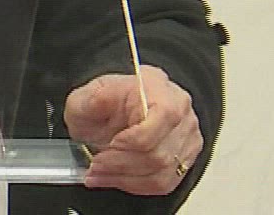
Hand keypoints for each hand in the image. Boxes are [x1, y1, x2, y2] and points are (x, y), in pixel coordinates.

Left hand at [63, 64, 202, 194]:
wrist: (109, 114)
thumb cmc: (102, 104)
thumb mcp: (87, 96)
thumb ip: (92, 99)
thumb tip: (99, 101)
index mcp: (160, 88)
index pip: (164, 116)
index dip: (134, 138)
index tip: (109, 145)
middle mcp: (180, 111)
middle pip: (160, 152)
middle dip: (121, 163)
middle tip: (96, 164)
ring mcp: (186, 137)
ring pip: (162, 173)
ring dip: (124, 178)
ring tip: (100, 174)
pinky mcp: (184, 159)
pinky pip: (163, 184)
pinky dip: (134, 185)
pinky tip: (114, 178)